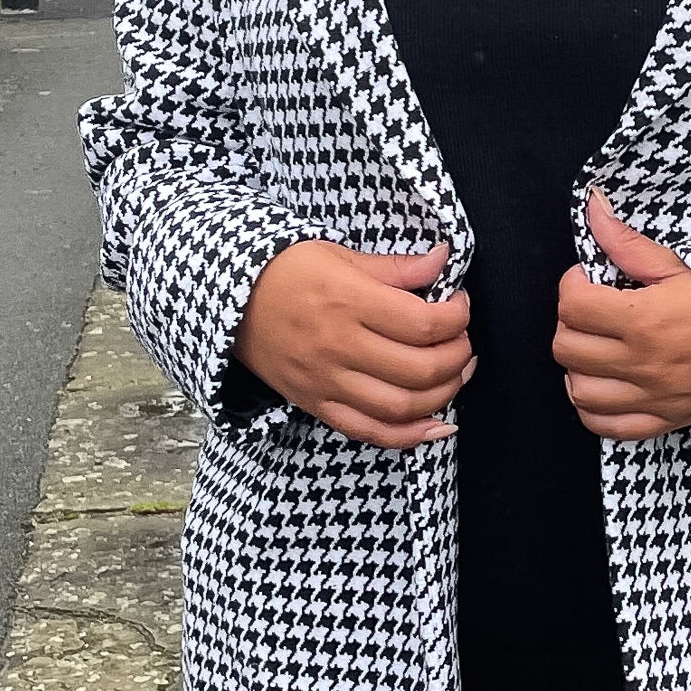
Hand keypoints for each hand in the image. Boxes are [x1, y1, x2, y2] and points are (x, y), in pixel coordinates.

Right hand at [234, 237, 473, 447]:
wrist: (228, 298)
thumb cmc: (286, 270)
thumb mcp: (340, 254)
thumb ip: (396, 267)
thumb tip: (444, 260)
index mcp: (349, 302)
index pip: (425, 323)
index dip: (457, 317)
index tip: (459, 306)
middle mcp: (339, 346)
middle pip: (421, 369)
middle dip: (457, 357)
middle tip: (462, 342)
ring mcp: (326, 381)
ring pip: (401, 406)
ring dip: (443, 395)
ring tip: (456, 375)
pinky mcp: (316, 404)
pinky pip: (369, 432)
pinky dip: (410, 436)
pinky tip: (438, 426)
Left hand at [553, 191, 690, 440]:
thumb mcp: (678, 267)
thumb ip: (627, 242)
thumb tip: (592, 205)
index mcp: (645, 320)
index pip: (573, 306)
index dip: (572, 286)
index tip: (588, 281)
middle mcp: (643, 363)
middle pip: (567, 347)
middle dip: (571, 324)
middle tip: (591, 313)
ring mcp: (652, 397)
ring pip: (578, 390)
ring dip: (577, 367)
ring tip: (595, 349)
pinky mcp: (663, 420)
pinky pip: (605, 426)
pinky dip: (591, 409)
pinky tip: (601, 385)